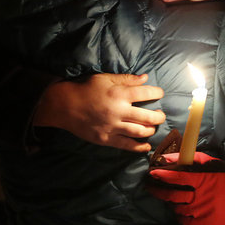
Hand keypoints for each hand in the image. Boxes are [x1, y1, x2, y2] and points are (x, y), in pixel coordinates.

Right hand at [33, 73, 164, 151]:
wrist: (65, 106)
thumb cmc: (86, 88)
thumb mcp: (105, 78)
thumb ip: (127, 79)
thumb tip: (146, 78)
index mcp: (119, 94)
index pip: (146, 93)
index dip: (157, 93)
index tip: (160, 93)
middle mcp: (119, 111)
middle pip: (148, 117)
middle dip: (159, 116)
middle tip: (160, 114)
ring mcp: (113, 127)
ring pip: (140, 132)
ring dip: (151, 130)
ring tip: (153, 127)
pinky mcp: (107, 139)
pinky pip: (127, 145)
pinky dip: (140, 146)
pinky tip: (146, 145)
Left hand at [147, 152, 224, 224]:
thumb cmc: (223, 177)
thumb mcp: (208, 163)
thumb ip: (187, 159)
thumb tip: (164, 158)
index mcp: (203, 180)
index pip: (178, 177)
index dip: (164, 175)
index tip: (153, 173)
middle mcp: (201, 198)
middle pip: (172, 196)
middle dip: (159, 190)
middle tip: (151, 185)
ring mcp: (202, 215)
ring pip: (176, 210)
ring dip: (172, 204)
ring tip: (175, 198)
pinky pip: (185, 224)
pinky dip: (181, 217)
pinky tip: (182, 211)